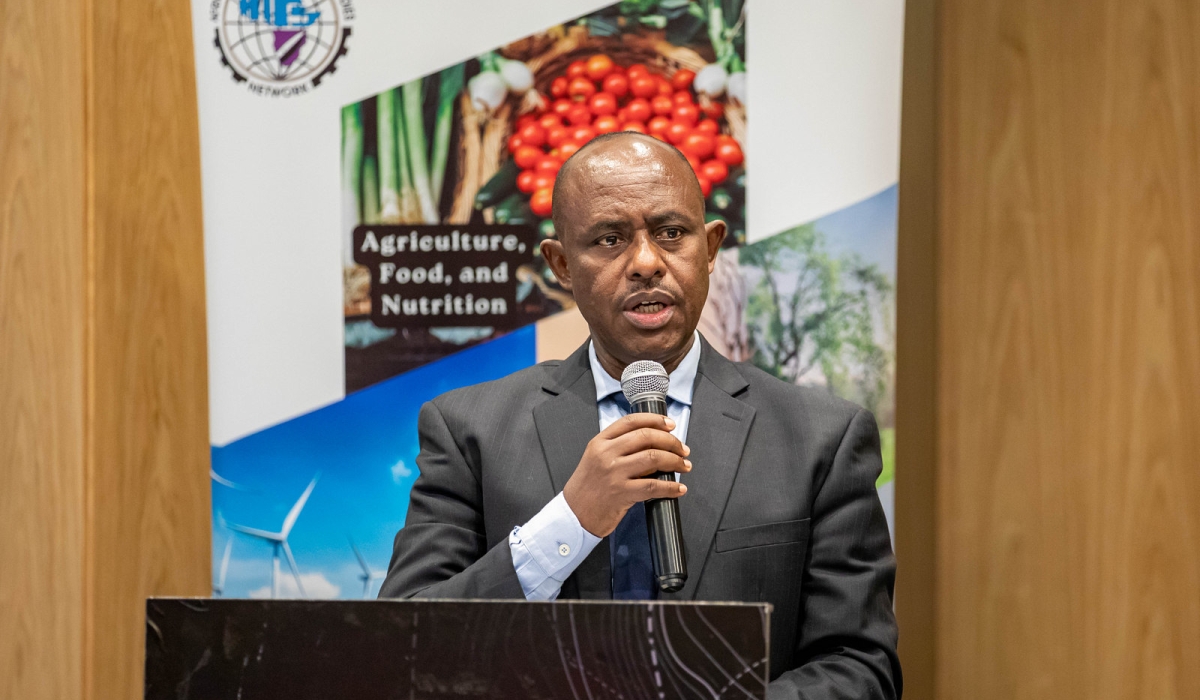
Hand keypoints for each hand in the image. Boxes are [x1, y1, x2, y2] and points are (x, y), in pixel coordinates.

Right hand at [563, 413, 691, 537]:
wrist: (574, 514)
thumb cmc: (587, 488)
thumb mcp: (595, 458)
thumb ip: (617, 447)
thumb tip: (652, 443)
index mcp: (600, 442)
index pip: (631, 422)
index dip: (655, 420)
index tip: (670, 425)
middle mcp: (606, 454)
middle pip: (646, 437)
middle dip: (671, 441)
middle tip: (682, 449)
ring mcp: (614, 473)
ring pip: (653, 458)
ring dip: (675, 461)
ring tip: (683, 466)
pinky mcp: (621, 493)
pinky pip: (653, 486)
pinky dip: (670, 487)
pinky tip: (678, 488)